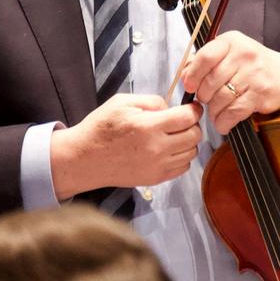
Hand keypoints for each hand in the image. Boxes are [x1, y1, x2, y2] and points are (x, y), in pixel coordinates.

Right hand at [49, 92, 203, 198]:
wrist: (85, 158)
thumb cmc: (101, 128)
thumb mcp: (122, 102)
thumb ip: (152, 101)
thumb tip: (171, 108)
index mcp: (148, 126)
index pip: (187, 118)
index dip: (194, 109)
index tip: (192, 107)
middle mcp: (156, 148)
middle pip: (194, 136)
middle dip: (192, 124)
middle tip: (182, 120)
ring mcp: (157, 166)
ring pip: (192, 153)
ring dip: (188, 142)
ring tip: (174, 135)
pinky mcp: (155, 179)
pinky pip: (182, 168)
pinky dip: (181, 157)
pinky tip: (168, 150)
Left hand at [178, 31, 279, 134]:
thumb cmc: (254, 67)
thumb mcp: (231, 54)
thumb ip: (205, 61)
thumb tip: (184, 76)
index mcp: (232, 41)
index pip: (205, 56)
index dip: (193, 74)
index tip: (190, 86)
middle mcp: (243, 54)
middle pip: (210, 81)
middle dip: (204, 97)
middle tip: (207, 100)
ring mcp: (254, 74)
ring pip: (220, 99)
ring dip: (214, 111)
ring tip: (216, 112)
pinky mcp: (261, 94)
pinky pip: (233, 112)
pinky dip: (224, 121)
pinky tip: (224, 122)